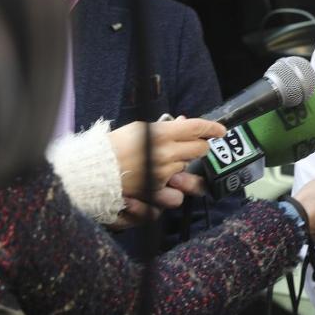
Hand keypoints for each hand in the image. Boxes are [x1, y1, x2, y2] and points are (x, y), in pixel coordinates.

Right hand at [109, 117, 225, 199]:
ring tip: (166, 162)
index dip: (212, 128)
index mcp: (161, 133)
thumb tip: (184, 122)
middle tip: (193, 145)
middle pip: (200, 149)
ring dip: (181, 165)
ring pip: (187, 168)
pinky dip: (173, 188)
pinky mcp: (158, 190)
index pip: (197, 128)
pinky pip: (177, 192)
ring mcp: (163, 173)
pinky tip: (164, 182)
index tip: (220, 130)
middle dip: (199, 146)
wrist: (94, 171)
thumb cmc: (113, 146)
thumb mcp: (139, 129)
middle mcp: (166, 152)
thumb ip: (165, 127)